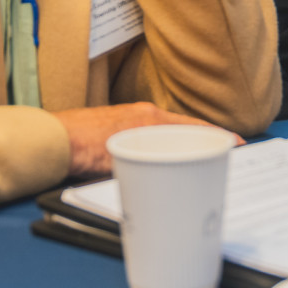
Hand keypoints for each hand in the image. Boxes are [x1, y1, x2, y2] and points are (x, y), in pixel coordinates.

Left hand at [50, 102, 242, 176]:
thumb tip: (183, 173)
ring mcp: (127, 121)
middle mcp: (141, 115)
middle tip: (224, 155)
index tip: (238, 144)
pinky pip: (148, 139)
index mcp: (150, 117)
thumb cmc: (83, 147)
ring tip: (196, 162)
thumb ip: (157, 160)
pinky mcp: (114, 130)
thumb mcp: (128, 155)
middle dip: (203, 141)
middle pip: (182, 129)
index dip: (217, 135)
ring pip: (165, 135)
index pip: (194, 125)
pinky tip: (161, 164)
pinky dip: (161, 149)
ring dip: (181, 147)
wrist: (50, 141)